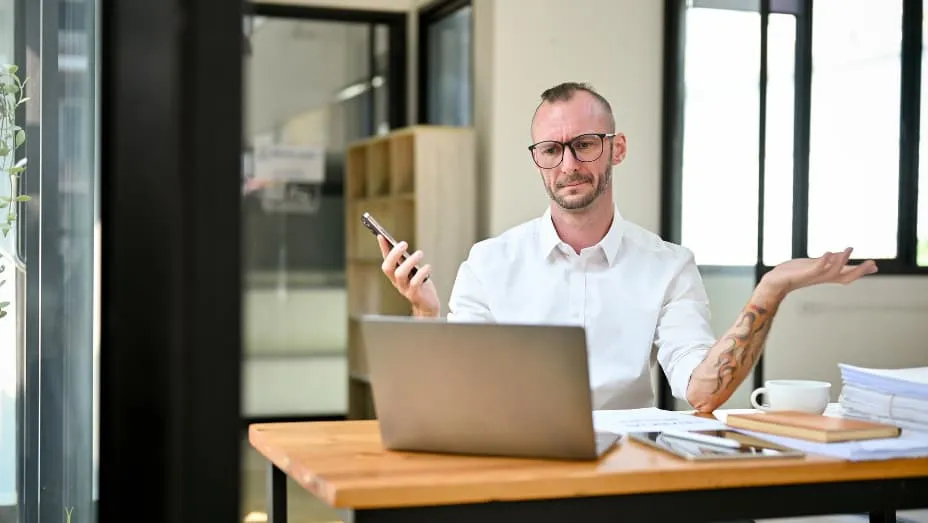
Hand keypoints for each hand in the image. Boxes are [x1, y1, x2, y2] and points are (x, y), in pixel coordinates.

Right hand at [378, 235, 440, 316]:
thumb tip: (402, 246)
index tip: (381, 235)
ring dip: (410, 261)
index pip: (386, 260)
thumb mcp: (413, 272)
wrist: (428, 306)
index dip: (383, 249)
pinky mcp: (415, 294)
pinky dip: (422, 272)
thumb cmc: (421, 286)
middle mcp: (397, 282)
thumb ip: (407, 261)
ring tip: (420, 253)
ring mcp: (404, 289)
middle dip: (394, 254)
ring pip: (400, 274)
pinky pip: (415, 282)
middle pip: (388, 268)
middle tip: (403, 244)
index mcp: (395, 276)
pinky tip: (428, 268)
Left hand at [761, 247, 877, 296]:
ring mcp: (813, 276)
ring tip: (850, 249)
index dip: (861, 271)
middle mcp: (822, 278)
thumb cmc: (795, 273)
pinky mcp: (803, 273)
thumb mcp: (815, 264)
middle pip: (845, 278)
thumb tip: (844, 255)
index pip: (847, 275)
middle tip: (873, 263)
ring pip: (833, 272)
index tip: (875, 266)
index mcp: (826, 276)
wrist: (776, 281)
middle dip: (859, 271)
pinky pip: (816, 269)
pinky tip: (829, 252)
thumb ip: (830, 261)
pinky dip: (824, 261)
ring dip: (842, 261)